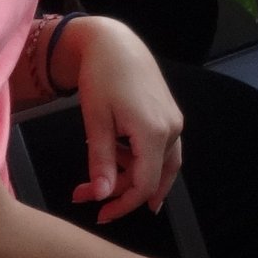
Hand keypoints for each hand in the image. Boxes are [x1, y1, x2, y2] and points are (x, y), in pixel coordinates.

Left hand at [58, 18, 183, 222]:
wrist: (114, 42)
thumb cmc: (101, 76)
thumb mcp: (96, 121)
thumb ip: (101, 161)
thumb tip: (102, 196)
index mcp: (153, 132)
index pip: (144, 184)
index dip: (123, 205)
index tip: (100, 214)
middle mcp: (171, 130)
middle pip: (152, 178)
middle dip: (117, 190)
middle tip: (83, 193)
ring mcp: (174, 122)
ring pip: (160, 167)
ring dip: (130, 178)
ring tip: (99, 177)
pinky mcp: (170, 116)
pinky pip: (162, 151)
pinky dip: (142, 163)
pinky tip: (120, 162)